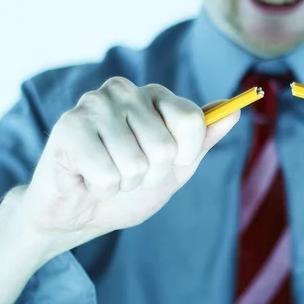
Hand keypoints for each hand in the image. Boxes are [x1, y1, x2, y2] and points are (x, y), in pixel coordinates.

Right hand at [20, 77, 239, 260]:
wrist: (81, 212)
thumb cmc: (129, 185)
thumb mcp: (177, 166)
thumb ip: (202, 139)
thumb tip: (234, 112)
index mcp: (154, 96)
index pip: (192, 120)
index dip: (185, 154)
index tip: (170, 163)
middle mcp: (124, 91)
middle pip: (165, 146)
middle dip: (150, 174)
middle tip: (129, 172)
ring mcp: (94, 105)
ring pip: (135, 162)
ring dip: (124, 183)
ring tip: (108, 175)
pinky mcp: (68, 127)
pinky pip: (107, 174)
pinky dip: (102, 189)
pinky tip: (87, 178)